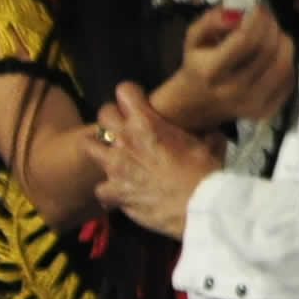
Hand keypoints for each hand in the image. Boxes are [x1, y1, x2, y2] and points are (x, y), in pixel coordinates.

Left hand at [86, 82, 222, 240]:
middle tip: (125, 126)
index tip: (140, 102)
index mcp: (148, 122)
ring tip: (111, 153)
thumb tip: (207, 130)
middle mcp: (125, 139)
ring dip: (99, 147)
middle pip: (103, 114)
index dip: (132, 95)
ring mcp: (115, 167)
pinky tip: (120, 191)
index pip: (124, 91)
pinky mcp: (113, 192)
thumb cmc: (207, 171)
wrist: (199, 207)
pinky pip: (100, 187)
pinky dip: (109, 189)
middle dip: (113, 117)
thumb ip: (201, 132)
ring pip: (87, 145)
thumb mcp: (211, 141)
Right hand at [165, 0, 298, 133]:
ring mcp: (253, 104)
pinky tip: (275, 54)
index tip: (258, 8)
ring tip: (273, 34)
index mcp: (210, 71)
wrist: (196, 104)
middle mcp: (233, 90)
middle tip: (267, 18)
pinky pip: (289, 78)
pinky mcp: (268, 111)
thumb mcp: (194, 38)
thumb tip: (239, 12)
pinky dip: (286, 60)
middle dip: (272, 26)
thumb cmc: (197, 65)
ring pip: (284, 63)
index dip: (258, 19)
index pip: (246, 40)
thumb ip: (212, 20)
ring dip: (283, 41)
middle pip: (269, 49)